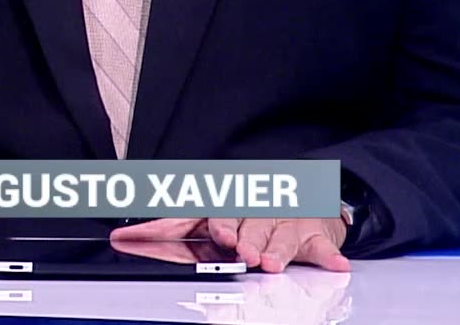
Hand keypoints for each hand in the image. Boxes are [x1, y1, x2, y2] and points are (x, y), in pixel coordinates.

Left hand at [111, 216, 349, 272]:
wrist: (307, 195)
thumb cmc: (251, 214)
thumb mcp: (212, 217)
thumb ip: (172, 227)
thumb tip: (124, 235)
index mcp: (226, 207)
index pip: (203, 215)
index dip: (195, 226)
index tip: (188, 236)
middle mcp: (255, 212)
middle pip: (245, 223)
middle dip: (239, 234)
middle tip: (236, 247)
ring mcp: (287, 223)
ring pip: (280, 235)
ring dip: (276, 246)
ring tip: (271, 260)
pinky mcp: (315, 235)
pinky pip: (321, 247)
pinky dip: (327, 255)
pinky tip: (334, 263)